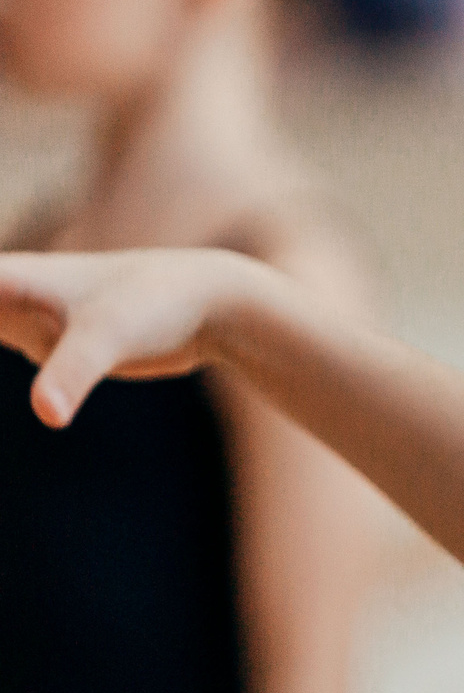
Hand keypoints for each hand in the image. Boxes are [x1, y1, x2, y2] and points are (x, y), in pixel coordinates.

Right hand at [0, 247, 263, 427]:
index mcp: (8, 277)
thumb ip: (70, 374)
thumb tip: (47, 414)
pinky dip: (14, 363)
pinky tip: (6, 389)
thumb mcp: (108, 338)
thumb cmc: (158, 303)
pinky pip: (7, 342)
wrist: (214, 302)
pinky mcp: (56, 343)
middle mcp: (12, 292)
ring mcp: (31, 316)